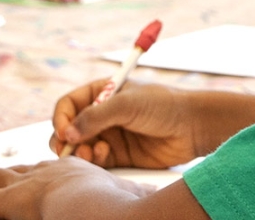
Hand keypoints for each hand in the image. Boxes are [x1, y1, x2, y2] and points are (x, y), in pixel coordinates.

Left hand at [0, 158, 149, 219]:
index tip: (36, 176)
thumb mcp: (131, 202)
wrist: (99, 206)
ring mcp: (27, 184)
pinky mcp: (7, 201)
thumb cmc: (120, 208)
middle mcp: (48, 171)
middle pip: (21, 170)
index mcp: (75, 172)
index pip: (52, 170)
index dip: (40, 173)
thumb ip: (135, 202)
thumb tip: (151, 205)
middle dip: (7, 173)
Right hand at [52, 79, 199, 168]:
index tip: (63, 131)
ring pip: (80, 147)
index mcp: (101, 93)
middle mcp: (101, 114)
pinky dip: (93, 160)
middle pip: (69, 128)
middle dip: (64, 139)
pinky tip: (103, 155)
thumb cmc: (163, 105)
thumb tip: (66, 133)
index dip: (61, 118)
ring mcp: (109, 135)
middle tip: (67, 149)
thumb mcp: (126, 104)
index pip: (69, 105)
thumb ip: (95, 117)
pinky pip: (96, 161)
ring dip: (79, 151)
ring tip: (91, 152)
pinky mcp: (119, 155)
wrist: (193, 127)